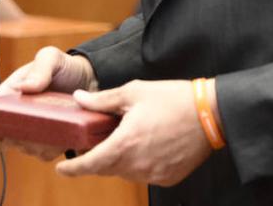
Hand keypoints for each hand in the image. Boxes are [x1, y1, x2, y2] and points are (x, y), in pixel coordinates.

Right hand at [0, 46, 98, 160]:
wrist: (89, 79)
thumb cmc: (64, 66)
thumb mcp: (51, 58)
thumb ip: (40, 68)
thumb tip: (24, 88)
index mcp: (10, 93)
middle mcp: (18, 114)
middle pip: (7, 136)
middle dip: (18, 138)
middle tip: (37, 130)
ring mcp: (33, 130)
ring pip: (25, 148)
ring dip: (37, 145)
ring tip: (56, 130)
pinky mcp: (49, 141)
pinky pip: (44, 153)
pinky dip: (52, 149)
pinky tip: (64, 137)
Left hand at [56, 79, 213, 186]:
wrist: (211, 114)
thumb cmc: (172, 99)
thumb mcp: (133, 93)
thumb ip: (102, 100)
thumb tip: (79, 99)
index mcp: (125, 143)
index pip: (90, 164)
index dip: (73, 168)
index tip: (61, 168)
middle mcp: (137, 164)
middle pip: (106, 168)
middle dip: (97, 159)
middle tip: (95, 143)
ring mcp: (154, 174)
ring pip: (125, 172)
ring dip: (119, 160)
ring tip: (125, 138)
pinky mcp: (168, 178)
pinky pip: (144, 174)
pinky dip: (139, 164)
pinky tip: (146, 145)